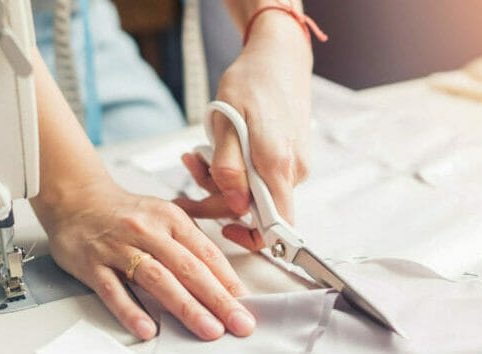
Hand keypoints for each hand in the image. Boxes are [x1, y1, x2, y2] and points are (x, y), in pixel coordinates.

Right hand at [33, 180, 255, 340]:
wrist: (76, 200)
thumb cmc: (126, 214)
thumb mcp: (165, 217)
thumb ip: (190, 244)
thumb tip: (223, 280)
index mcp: (171, 218)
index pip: (206, 253)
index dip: (229, 280)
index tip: (246, 303)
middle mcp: (147, 231)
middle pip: (188, 268)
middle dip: (217, 298)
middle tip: (238, 322)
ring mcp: (119, 248)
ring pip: (157, 279)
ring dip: (186, 307)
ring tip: (207, 328)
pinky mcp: (92, 264)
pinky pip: (113, 290)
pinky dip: (131, 310)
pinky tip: (147, 328)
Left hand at [174, 11, 312, 250]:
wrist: (280, 57)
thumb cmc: (252, 83)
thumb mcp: (228, 122)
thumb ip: (229, 168)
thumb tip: (234, 207)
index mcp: (278, 166)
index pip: (276, 227)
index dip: (251, 238)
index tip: (224, 228)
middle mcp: (292, 170)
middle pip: (256, 208)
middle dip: (216, 196)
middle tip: (188, 172)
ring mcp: (293, 164)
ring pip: (254, 190)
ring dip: (222, 179)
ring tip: (196, 153)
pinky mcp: (288, 156)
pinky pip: (260, 174)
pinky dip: (236, 168)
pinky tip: (217, 148)